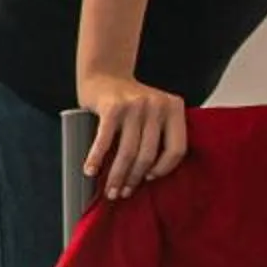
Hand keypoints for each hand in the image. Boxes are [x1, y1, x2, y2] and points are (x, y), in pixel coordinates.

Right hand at [79, 70, 188, 199]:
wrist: (105, 73)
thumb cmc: (129, 101)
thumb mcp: (153, 112)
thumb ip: (158, 134)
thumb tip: (149, 176)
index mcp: (174, 108)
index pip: (176, 149)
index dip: (164, 169)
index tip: (150, 179)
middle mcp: (157, 105)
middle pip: (148, 154)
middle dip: (134, 179)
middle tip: (122, 193)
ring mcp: (135, 105)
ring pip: (128, 151)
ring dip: (117, 176)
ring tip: (110, 191)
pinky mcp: (112, 106)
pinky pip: (105, 140)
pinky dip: (96, 158)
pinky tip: (90, 171)